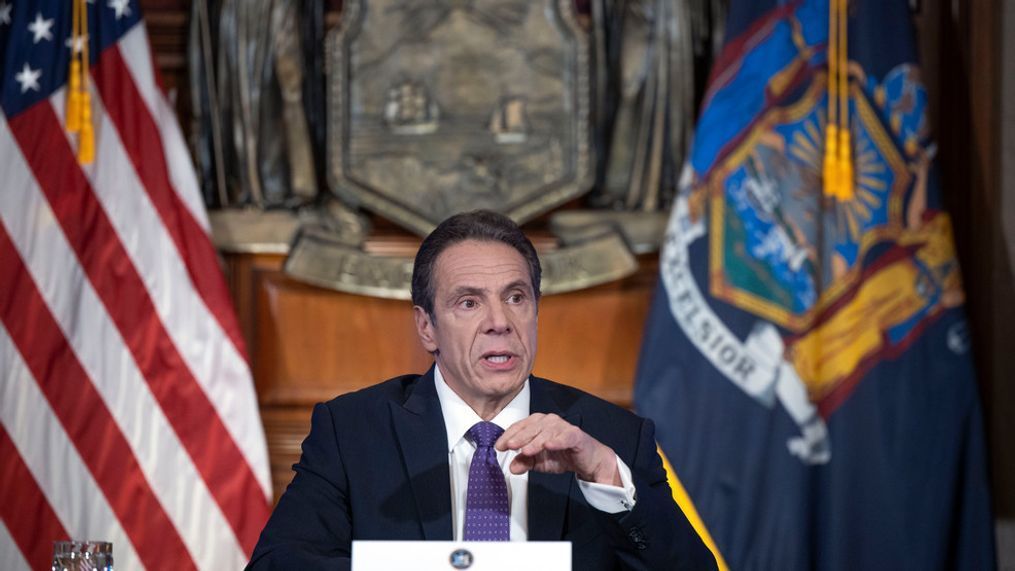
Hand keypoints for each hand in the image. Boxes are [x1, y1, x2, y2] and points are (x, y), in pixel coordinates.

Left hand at [495, 413, 620, 485]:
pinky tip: (549, 446)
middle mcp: (550, 422)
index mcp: (538, 425)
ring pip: (547, 431)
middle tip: (510, 446)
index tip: (499, 446)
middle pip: (532, 427)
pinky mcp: (576, 435)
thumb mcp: (539, 462)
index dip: (509, 435)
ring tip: (526, 450)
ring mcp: (563, 427)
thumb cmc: (563, 455)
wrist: (587, 460)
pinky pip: (566, 436)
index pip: (521, 427)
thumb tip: (512, 467)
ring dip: (536, 441)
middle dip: (519, 437)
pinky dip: (557, 441)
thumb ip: (525, 462)